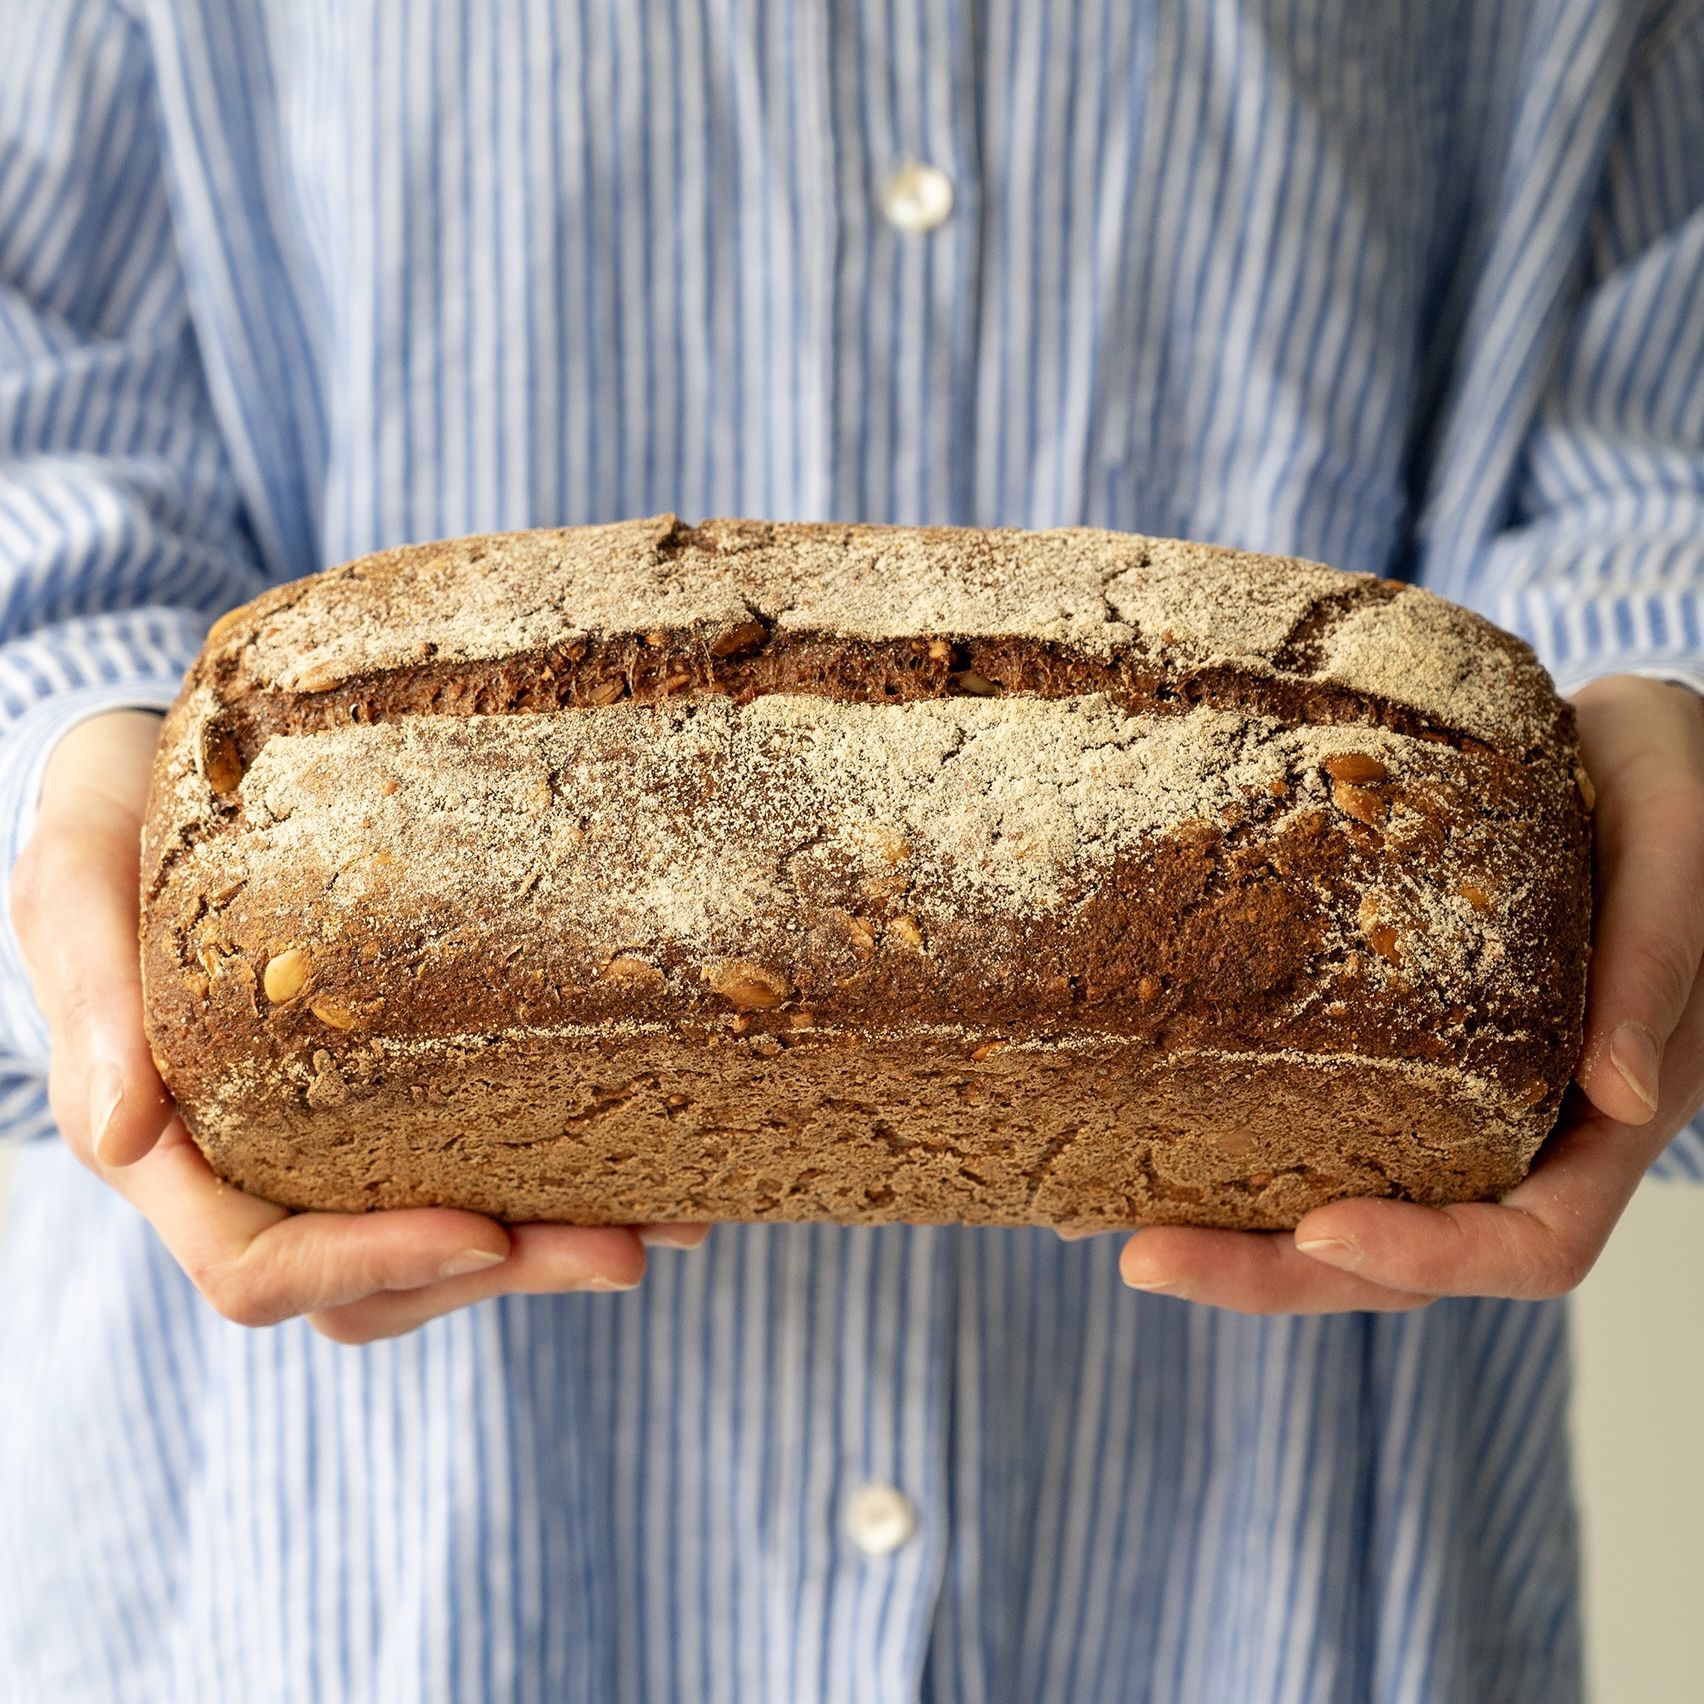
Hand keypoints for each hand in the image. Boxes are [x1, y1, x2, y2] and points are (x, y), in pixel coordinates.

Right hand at [8, 709, 705, 1344]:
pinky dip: (553, 1186)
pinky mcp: (382, 1105)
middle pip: (370, 1283)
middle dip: (498, 1271)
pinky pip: (466, 1175)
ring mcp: (320, 1148)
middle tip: (626, 1245)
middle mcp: (245, 1171)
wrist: (154, 777)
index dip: (370, 1263)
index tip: (487, 1231)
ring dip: (546, 1250)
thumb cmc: (106, 821)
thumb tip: (118, 1134)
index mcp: (165, 1150)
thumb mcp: (71, 881)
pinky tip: (646, 1166)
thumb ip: (90, 998)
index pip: (257, 1265)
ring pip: (431, 1252)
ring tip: (669, 1219)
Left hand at [1115, 674, 1703, 1312]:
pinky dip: (1246, 1147)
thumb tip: (1619, 1098)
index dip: (1431, 1254)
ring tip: (1121, 1227)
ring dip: (1244, 1236)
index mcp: (1609, 1118)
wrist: (1623, 754)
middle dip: (1279, 1272)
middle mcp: (1530, 1134)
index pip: (1533, 1241)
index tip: (1320, 1227)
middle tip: (1144, 1255)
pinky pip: (1330, 1126)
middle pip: (1409, 1257)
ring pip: (1354, 1209)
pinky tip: (1152, 1132)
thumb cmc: (1672, 788)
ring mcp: (1459, 1104)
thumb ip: (1660, 962)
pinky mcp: (1403, 1055)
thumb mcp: (1678, 842)